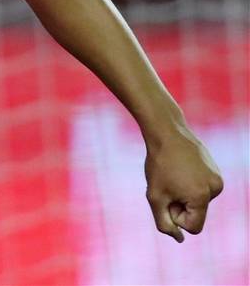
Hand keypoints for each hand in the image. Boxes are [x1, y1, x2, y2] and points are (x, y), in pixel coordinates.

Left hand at [144, 124, 222, 241]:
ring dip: (184, 193)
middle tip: (167, 183)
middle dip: (180, 204)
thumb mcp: (155, 197)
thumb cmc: (158, 165)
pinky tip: (180, 168)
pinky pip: (200, 187)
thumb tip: (179, 239)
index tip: (166, 199)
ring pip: (198, 200)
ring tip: (173, 174)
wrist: (166, 133)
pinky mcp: (215, 170)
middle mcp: (215, 189)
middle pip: (196, 213)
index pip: (193, 228)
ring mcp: (217, 178)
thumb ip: (164, 223)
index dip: (176, 217)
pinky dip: (189, 183)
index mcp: (202, 197)